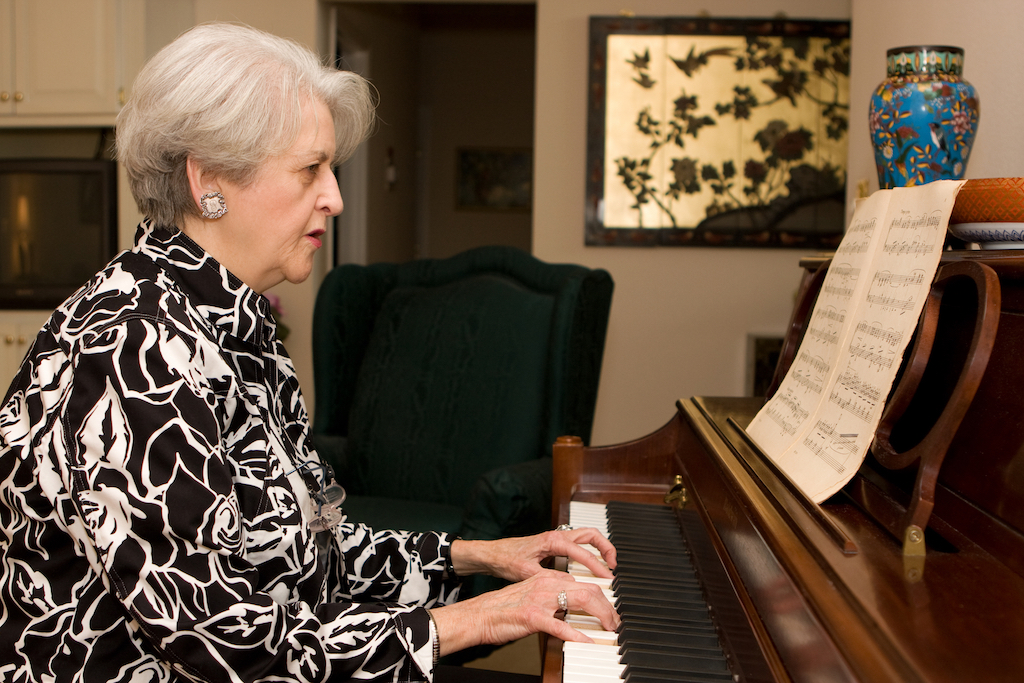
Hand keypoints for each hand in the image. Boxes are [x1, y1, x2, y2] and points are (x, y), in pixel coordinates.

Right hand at [429, 569, 619, 655]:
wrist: (479, 615)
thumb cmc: (503, 609)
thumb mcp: (532, 595)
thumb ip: (552, 597)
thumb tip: (572, 607)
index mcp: (547, 578)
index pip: (583, 583)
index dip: (602, 598)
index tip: (610, 610)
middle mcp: (546, 584)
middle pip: (588, 590)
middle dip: (608, 607)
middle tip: (615, 622)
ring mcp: (540, 600)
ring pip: (580, 601)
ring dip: (600, 616)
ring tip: (609, 628)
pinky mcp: (532, 617)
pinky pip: (561, 626)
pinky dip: (577, 635)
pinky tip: (587, 642)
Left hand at [450, 528, 616, 582]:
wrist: (494, 554)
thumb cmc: (507, 560)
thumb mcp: (527, 572)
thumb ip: (548, 578)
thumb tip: (567, 586)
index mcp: (552, 541)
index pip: (581, 551)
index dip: (596, 565)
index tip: (606, 577)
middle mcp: (557, 536)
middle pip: (591, 535)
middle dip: (606, 548)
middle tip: (614, 565)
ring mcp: (557, 538)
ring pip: (587, 536)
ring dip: (600, 547)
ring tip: (608, 564)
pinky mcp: (555, 543)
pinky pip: (580, 543)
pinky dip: (590, 550)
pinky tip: (592, 564)